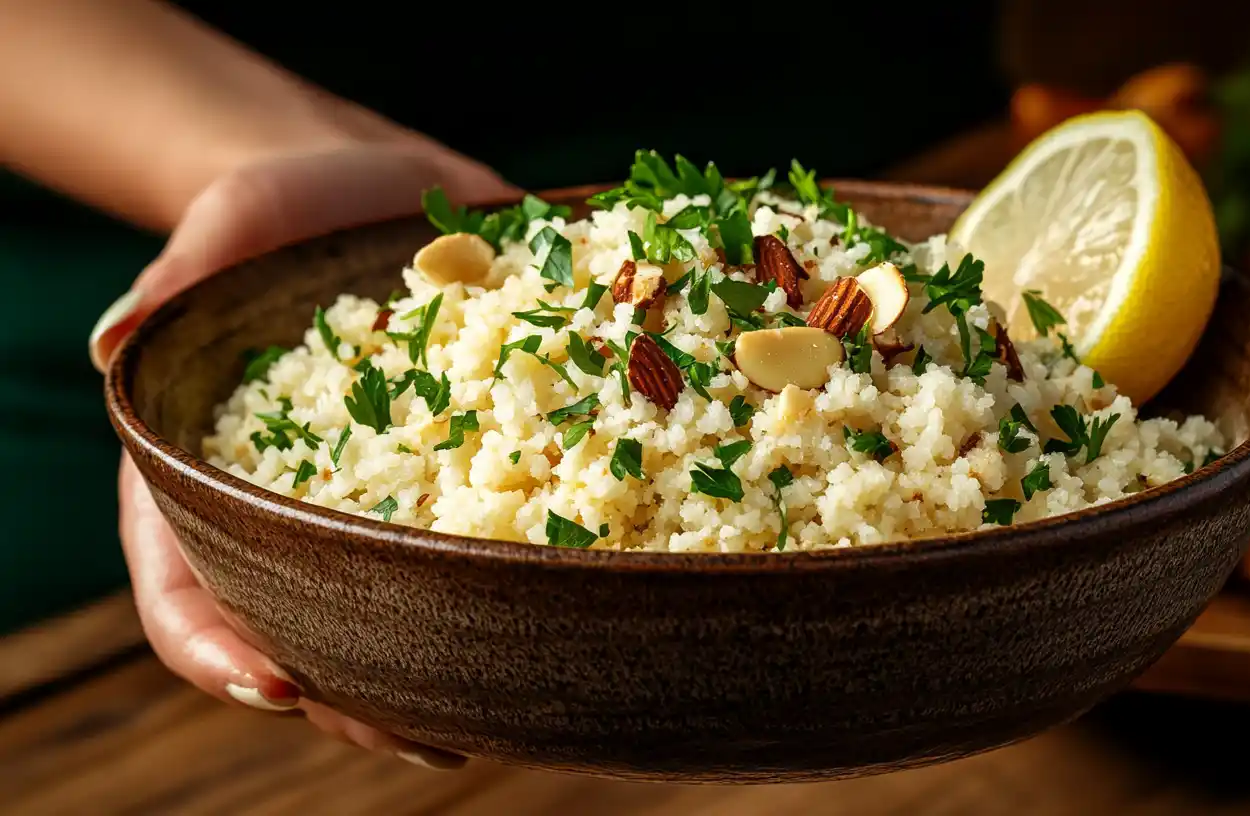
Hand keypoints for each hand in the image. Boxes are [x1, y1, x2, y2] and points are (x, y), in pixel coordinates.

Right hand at [93, 142, 517, 769]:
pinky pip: (484, 549)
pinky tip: (564, 623)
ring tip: (496, 722)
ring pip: (395, 618)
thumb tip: (115, 344)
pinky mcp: (466, 477)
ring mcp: (388, 507)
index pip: (186, 583)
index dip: (218, 646)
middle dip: (352, 697)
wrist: (384, 192)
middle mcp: (302, 511)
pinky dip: (517, 593)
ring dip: (440, 676)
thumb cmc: (288, 211)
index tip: (272, 683)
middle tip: (417, 739)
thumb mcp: (232, 220)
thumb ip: (182, 275)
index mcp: (216, 474)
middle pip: (301, 631)